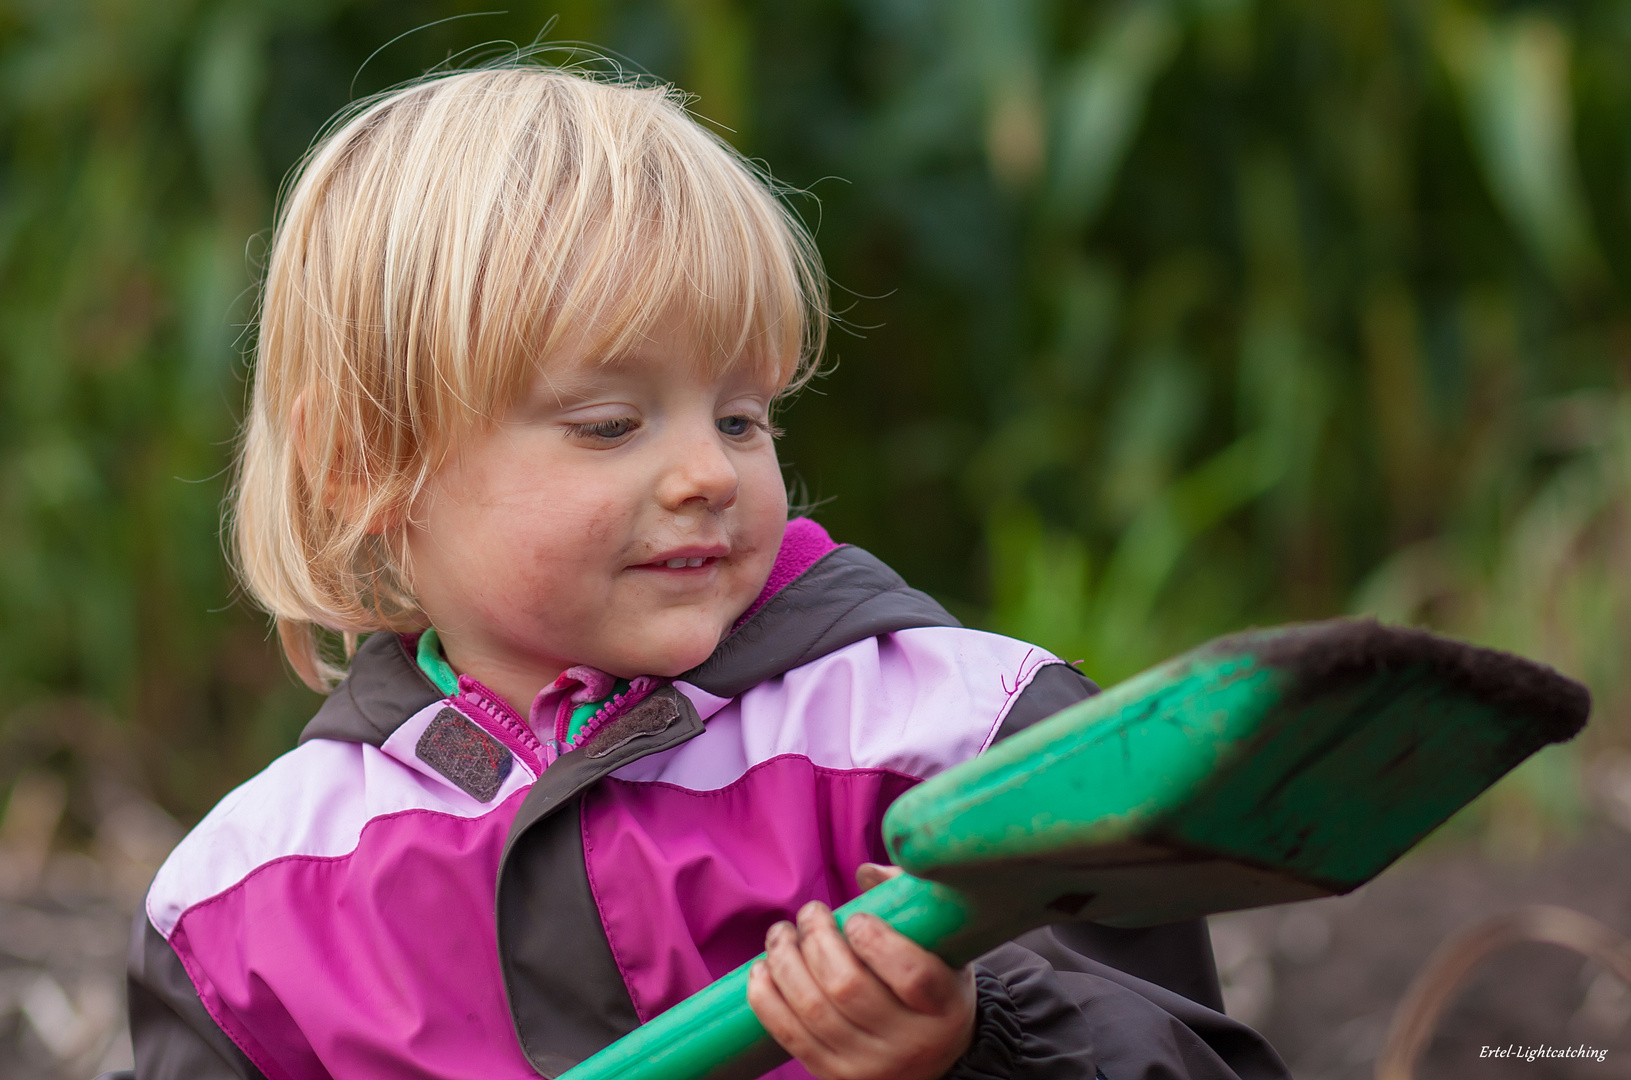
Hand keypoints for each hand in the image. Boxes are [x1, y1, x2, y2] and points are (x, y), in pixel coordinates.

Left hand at [746, 864, 975, 1079]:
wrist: (933, 1061)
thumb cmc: (934, 990)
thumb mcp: (943, 948)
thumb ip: (911, 900)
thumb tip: (866, 871)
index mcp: (943, 1008)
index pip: (912, 975)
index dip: (876, 940)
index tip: (857, 918)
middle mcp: (908, 1044)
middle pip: (848, 988)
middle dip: (817, 939)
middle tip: (810, 912)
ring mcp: (867, 1065)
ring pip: (812, 1009)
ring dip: (785, 961)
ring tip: (781, 934)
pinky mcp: (833, 1075)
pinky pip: (788, 1035)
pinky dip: (766, 997)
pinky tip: (763, 968)